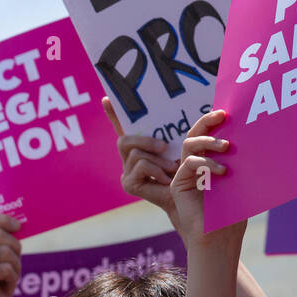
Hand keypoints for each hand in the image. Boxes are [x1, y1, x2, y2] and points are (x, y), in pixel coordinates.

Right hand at [108, 98, 178, 216]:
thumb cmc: (187, 170)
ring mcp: (127, 172)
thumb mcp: (182, 147)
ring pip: (134, 154)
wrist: (190, 198)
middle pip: (124, 140)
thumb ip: (178, 132)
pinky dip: (156, 170)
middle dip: (144, 140)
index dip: (114, 114)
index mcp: (142, 146)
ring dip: (157, 159)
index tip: (106, 98)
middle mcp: (130, 158)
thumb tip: (188, 110)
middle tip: (164, 146)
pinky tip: (166, 179)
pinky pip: (139, 167)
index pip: (124, 127)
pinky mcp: (128, 184)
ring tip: (173, 168)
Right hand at [170, 109, 244, 249]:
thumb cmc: (233, 212)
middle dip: (207, 121)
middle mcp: (194, 164)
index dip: (213, 121)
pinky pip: (188, 164)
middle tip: (222, 115)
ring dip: (208, 141)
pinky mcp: (178, 185)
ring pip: (189, 145)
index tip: (228, 112)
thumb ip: (242, 163)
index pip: (208, 135)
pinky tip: (221, 172)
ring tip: (226, 146)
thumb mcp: (241, 182)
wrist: (220, 237)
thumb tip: (260, 140)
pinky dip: (205, 163)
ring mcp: (184, 173)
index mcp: (208, 161)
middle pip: (194, 134)